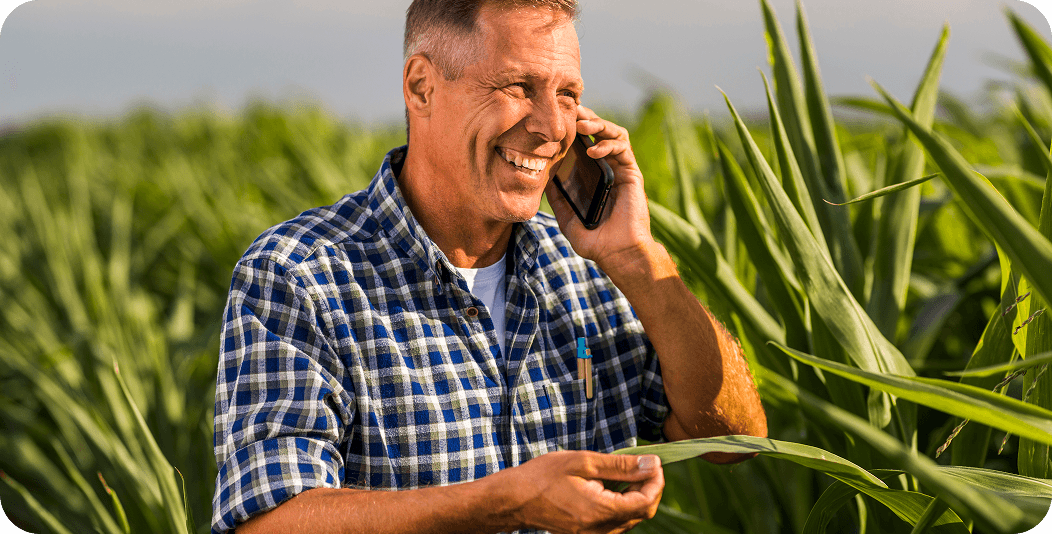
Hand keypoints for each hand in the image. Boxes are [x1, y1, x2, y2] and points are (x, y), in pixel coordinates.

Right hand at [497, 450, 663, 533]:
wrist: (515, 499)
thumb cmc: (545, 476)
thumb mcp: (584, 462)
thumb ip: (621, 466)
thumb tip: (652, 464)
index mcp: (600, 511)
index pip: (646, 502)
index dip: (656, 481)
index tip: (653, 462)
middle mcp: (600, 530)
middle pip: (642, 512)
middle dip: (648, 487)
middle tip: (641, 464)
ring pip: (631, 518)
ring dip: (635, 496)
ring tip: (622, 473)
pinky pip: (616, 523)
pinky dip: (621, 504)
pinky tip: (609, 487)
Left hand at [544, 105, 656, 275]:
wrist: (619, 254)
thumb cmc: (596, 242)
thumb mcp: (568, 219)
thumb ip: (558, 200)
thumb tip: (541, 180)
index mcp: (592, 176)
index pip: (582, 143)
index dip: (572, 129)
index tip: (555, 119)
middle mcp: (607, 168)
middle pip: (598, 132)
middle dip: (585, 117)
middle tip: (569, 110)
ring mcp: (620, 169)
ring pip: (613, 133)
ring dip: (598, 123)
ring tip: (581, 124)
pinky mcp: (631, 173)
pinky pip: (622, 148)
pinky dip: (608, 144)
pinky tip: (593, 150)